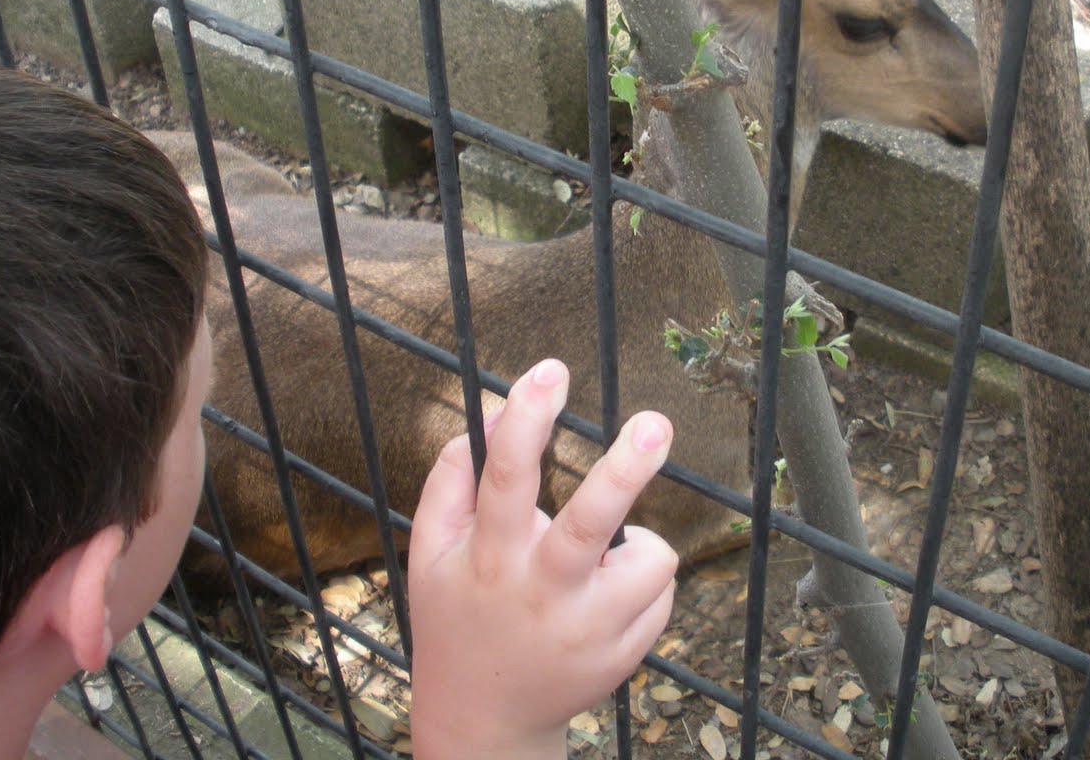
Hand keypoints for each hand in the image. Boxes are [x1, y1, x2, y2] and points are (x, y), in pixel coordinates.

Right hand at [406, 359, 677, 759]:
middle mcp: (539, 593)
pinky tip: (605, 598)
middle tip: (657, 423)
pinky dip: (640, 582)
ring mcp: (585, 630)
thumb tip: (493, 408)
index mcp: (488, 558)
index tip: (551, 369)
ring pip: (648, 558)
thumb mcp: (431, 551)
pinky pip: (658, 592)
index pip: (504, 479)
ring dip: (639, 542)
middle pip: (589, 523)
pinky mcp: (622, 655)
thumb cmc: (458, 614)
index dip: (526, 419)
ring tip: (608, 554)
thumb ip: (452, 478)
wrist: (483, 719)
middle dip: (625, 469)